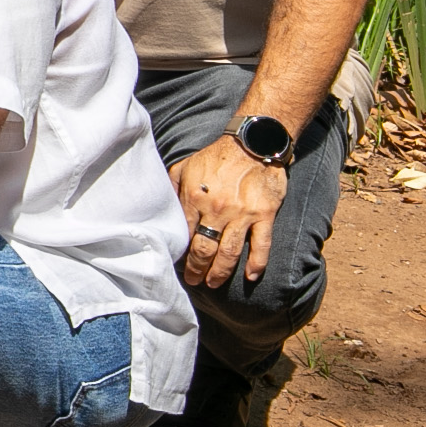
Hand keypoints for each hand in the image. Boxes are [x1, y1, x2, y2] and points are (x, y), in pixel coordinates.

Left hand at [170, 136, 287, 290]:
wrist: (253, 143)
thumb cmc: (216, 156)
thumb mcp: (186, 167)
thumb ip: (173, 188)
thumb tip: (161, 209)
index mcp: (195, 197)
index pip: (185, 234)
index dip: (181, 253)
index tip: (178, 265)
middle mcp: (217, 208)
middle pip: (205, 249)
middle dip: (197, 270)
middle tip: (194, 282)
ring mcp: (242, 214)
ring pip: (229, 252)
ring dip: (220, 272)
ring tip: (213, 284)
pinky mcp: (264, 214)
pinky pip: (261, 244)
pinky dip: (257, 263)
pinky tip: (250, 277)